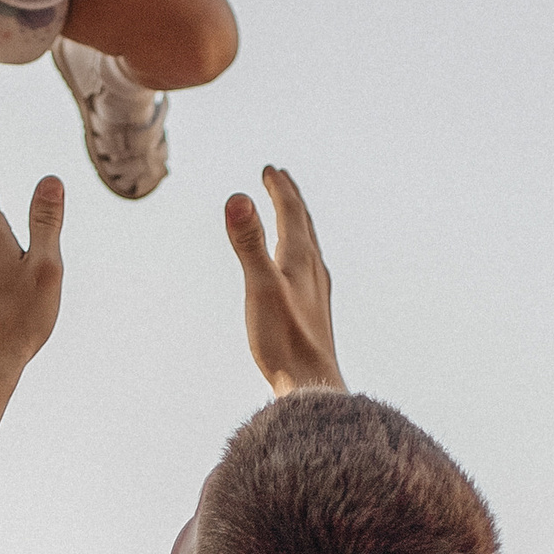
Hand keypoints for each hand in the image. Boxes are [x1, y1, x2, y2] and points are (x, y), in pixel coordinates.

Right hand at [224, 166, 344, 395]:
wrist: (311, 384)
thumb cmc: (283, 339)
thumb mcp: (259, 286)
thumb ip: (248, 242)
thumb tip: (237, 197)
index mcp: (301, 259)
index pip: (292, 212)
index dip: (279, 189)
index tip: (269, 169)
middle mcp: (313, 270)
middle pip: (304, 224)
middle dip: (290, 199)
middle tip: (280, 179)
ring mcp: (316, 291)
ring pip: (309, 245)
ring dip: (298, 223)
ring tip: (291, 215)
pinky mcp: (313, 311)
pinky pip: (309, 268)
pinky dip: (300, 251)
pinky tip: (300, 270)